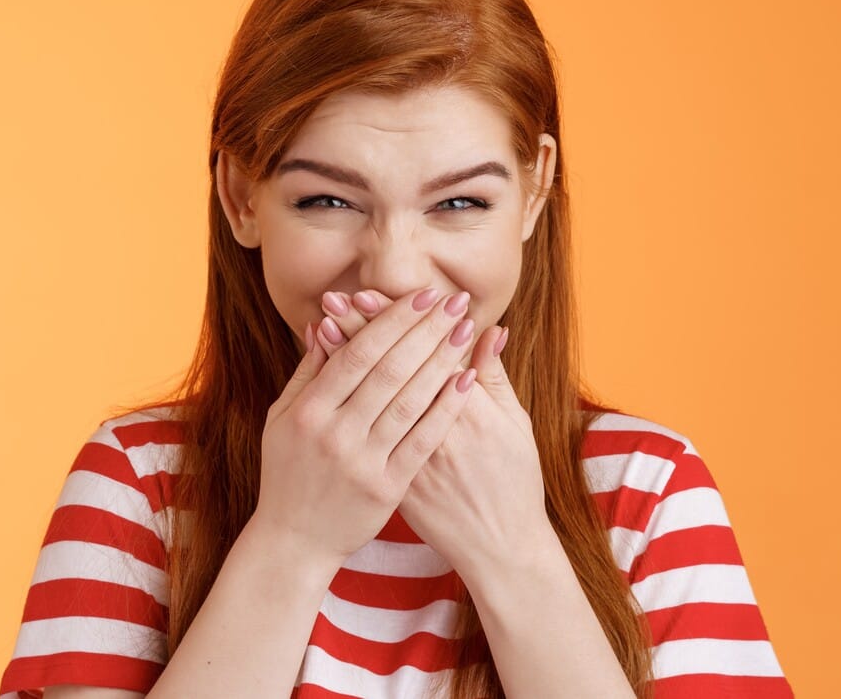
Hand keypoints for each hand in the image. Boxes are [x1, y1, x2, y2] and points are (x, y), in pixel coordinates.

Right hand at [252, 288, 478, 565]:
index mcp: (308, 410)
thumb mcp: (282, 419)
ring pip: (410, 400)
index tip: (422, 296)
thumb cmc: (287, 472)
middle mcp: (335, 433)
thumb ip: (308, 372)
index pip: (357, 352)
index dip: (393, 320)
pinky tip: (467, 379)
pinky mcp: (386, 489)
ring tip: (466, 330)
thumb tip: (324, 322)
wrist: (293, 542)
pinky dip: (446, 407)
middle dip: (425, 330)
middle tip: (455, 301)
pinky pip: (423, 440)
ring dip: (441, 360)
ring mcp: (362, 462)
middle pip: (389, 369)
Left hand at [318, 293, 554, 579]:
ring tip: (326, 322)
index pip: (426, 352)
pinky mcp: (394, 480)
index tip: (372, 293)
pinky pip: (364, 434)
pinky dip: (346, 404)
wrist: (498, 547)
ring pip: (372, 398)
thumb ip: (496, 376)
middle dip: (364, 329)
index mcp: (470, 410)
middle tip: (339, 296)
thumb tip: (493, 330)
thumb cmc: (514, 479)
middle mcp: (434, 431)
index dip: (398, 322)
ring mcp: (408, 458)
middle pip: (391, 369)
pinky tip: (330, 379)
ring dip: (349, 359)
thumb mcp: (513, 424)